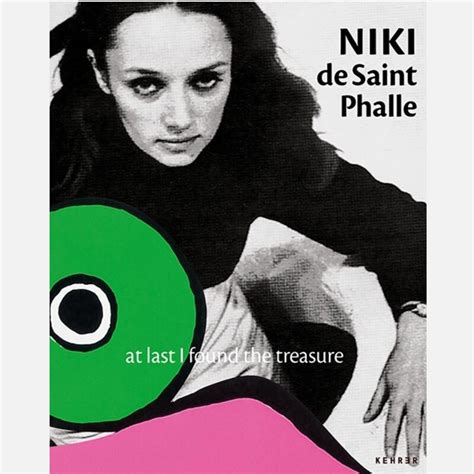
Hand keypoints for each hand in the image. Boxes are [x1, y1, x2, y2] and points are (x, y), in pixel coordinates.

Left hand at [363, 311, 425, 462]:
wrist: (417, 342)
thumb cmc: (397, 361)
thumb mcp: (382, 379)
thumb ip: (375, 401)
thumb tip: (365, 419)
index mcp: (397, 393)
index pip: (391, 421)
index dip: (390, 439)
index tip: (389, 454)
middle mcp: (412, 396)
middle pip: (412, 426)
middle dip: (411, 446)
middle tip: (410, 463)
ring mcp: (427, 394)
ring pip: (429, 422)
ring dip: (428, 441)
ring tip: (427, 456)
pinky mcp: (437, 390)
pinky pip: (439, 413)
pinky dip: (439, 427)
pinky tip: (438, 438)